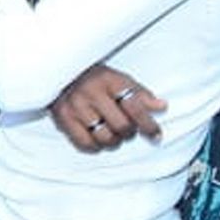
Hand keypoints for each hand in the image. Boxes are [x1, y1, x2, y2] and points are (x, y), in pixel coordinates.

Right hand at [49, 62, 164, 151]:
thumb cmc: (94, 78)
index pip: (135, 106)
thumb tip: (161, 106)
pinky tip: (98, 140)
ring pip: (104, 137)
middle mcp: (92, 93)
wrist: (58, 72)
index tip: (156, 135)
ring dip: (114, 141)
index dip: (148, 124)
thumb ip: (140, 93)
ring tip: (114, 136)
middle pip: (121, 125)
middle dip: (129, 133)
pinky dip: (95, 146)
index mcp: (109, 80)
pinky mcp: (63, 119)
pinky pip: (84, 143)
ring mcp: (76, 107)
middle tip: (128, 131)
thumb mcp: (119, 79)